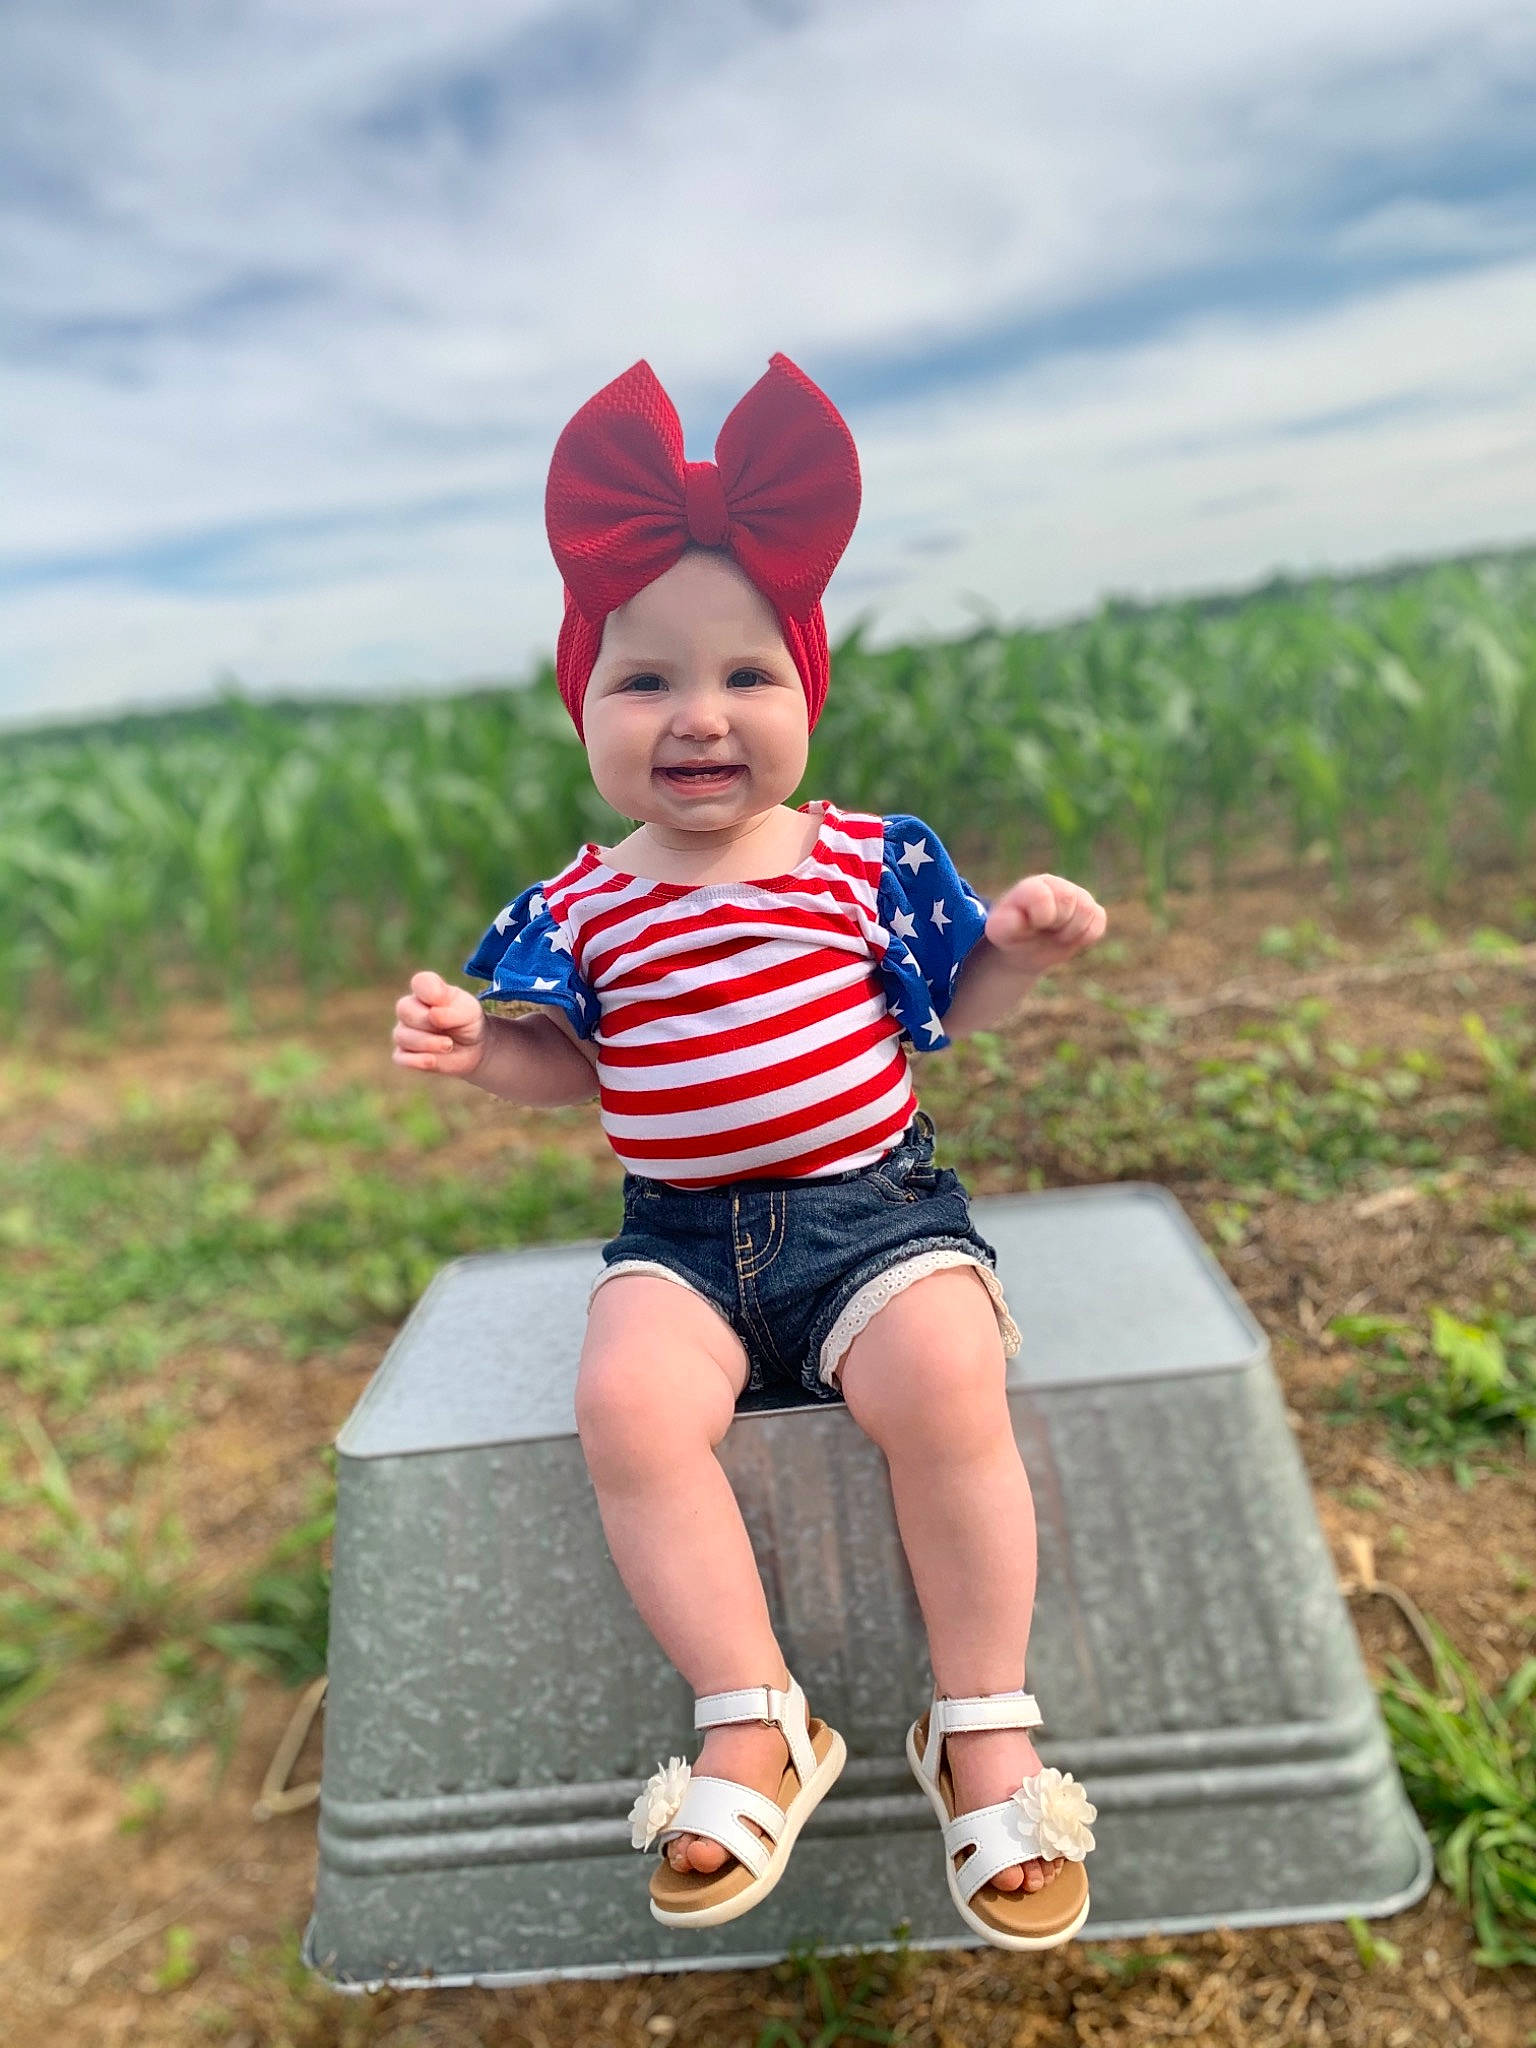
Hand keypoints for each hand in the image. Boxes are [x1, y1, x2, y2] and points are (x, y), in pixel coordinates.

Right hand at [392, 970, 487, 1078]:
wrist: (474, 1048)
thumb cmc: (468, 1022)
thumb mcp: (469, 1011)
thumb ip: (453, 1010)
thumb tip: (433, 1015)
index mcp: (426, 990)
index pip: (420, 982)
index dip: (430, 991)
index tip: (444, 1000)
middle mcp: (410, 1008)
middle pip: (404, 1009)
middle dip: (427, 1021)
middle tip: (449, 1030)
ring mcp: (404, 1031)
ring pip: (402, 1036)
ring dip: (427, 1042)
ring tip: (448, 1045)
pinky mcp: (404, 1054)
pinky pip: (400, 1057)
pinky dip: (416, 1060)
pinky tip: (432, 1060)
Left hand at [984, 875, 1105, 968]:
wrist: (1025, 949)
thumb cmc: (1011, 935)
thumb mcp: (1000, 931)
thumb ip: (1005, 923)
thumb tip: (1021, 919)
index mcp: (1033, 886)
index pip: (1044, 894)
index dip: (1042, 915)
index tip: (1034, 925)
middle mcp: (1057, 886)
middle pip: (1068, 898)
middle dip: (1057, 922)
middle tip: (1044, 930)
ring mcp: (1078, 897)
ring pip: (1087, 911)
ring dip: (1071, 932)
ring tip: (1055, 934)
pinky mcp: (1093, 912)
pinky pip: (1098, 924)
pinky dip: (1084, 938)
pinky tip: (1068, 937)